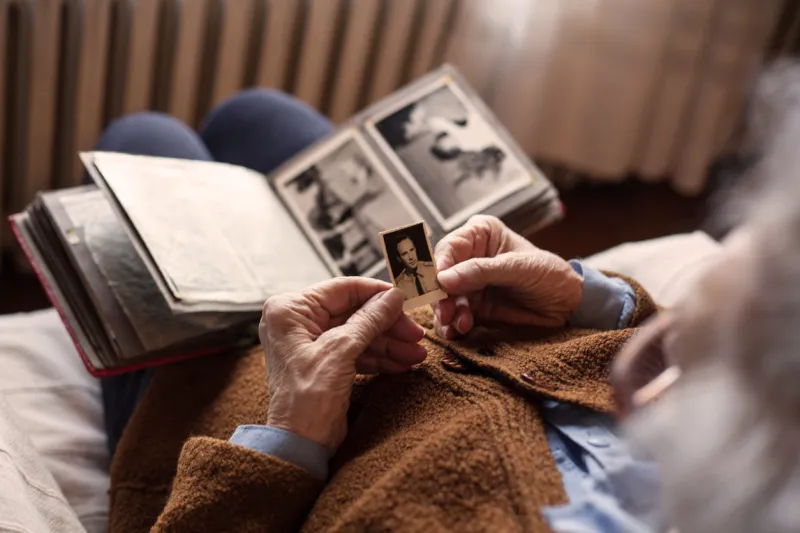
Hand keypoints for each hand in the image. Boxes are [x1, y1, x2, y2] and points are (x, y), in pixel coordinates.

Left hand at [259, 278, 425, 453]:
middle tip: (415, 334)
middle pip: (354, 312)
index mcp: (290, 310)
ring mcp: (310, 343)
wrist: (299, 446)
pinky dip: (378, 358)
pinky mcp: (323, 363)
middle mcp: (297, 322)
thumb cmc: (306, 400)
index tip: (405, 298)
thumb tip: (393, 297)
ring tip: (415, 354)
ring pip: (358, 333)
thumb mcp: (341, 351)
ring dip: (388, 344)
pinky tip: (401, 364)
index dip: (377, 293)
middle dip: (387, 325)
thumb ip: (369, 320)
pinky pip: (355, 351)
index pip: (342, 289)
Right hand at [432, 215, 582, 338]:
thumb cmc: (550, 274)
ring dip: (446, 313)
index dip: (438, 266)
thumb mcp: (519, 268)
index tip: (438, 285)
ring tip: (460, 324)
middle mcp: (469, 257)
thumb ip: (481, 271)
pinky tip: (460, 330)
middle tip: (446, 312)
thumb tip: (444, 278)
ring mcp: (469, 284)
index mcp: (480, 234)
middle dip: (440, 296)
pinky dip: (452, 325)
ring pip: (443, 298)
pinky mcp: (472, 307)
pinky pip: (452, 317)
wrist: (569, 305)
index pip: (448, 248)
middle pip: (439, 275)